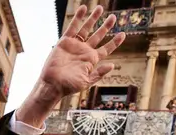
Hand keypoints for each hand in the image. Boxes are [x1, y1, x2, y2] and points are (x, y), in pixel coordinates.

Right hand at [16, 5, 124, 127]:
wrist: (53, 84)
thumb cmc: (69, 86)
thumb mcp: (86, 81)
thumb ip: (99, 73)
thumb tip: (112, 65)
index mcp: (92, 60)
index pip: (106, 49)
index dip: (114, 42)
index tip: (123, 34)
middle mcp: (84, 51)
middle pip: (98, 36)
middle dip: (106, 26)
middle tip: (113, 17)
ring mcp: (75, 45)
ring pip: (86, 28)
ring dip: (93, 18)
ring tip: (99, 8)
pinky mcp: (65, 41)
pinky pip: (72, 27)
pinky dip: (78, 18)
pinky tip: (83, 8)